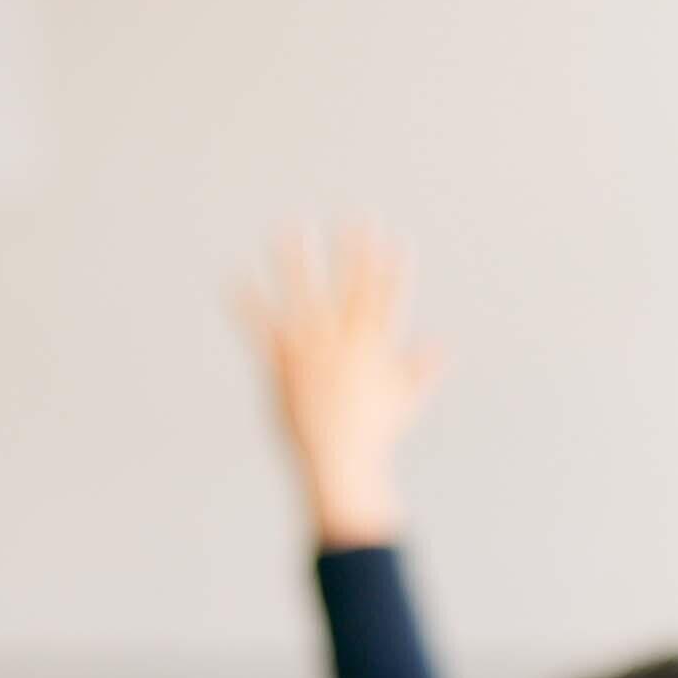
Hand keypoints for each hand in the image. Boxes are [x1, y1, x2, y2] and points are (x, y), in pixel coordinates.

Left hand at [240, 226, 440, 549]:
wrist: (340, 461)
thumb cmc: (374, 435)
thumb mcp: (405, 400)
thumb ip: (422, 369)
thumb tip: (442, 347)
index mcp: (376, 348)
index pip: (388, 299)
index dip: (393, 267)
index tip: (395, 238)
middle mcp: (346, 342)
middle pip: (352, 286)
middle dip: (356, 251)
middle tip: (357, 216)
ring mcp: (314, 348)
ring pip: (305, 293)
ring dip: (297, 259)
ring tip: (291, 227)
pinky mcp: (284, 361)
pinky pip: (262, 324)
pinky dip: (247, 300)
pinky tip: (235, 275)